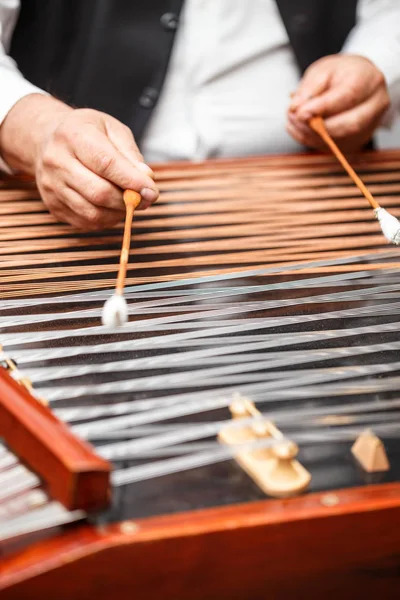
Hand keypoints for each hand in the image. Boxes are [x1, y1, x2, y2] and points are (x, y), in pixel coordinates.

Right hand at [0, 94, 158, 229]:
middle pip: (99, 192)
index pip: (106, 164)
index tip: (151, 191)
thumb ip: (131, 155)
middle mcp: (57, 161)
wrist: (47, 140)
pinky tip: (112, 207)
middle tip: (144, 199)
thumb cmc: (86, 133)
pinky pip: (86, 222)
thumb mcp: (112, 130)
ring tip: (128, 203)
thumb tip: (146, 180)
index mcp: (73, 135)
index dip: (132, 181)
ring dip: (118, 213)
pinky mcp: (53, 205)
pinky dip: (106, 219)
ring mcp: (51, 186)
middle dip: (128, 201)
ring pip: (93, 212)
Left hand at [287, 54, 389, 152]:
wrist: (355, 82)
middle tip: (295, 119)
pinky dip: (312, 140)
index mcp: (369, 80)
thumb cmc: (340, 74)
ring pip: (340, 140)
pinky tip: (299, 129)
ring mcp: (370, 126)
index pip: (348, 97)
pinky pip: (332, 147)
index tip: (300, 112)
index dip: (322, 108)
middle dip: (318, 127)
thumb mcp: (322, 70)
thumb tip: (296, 108)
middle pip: (349, 124)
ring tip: (293, 121)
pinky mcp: (357, 141)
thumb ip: (309, 88)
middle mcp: (376, 105)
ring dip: (311, 135)